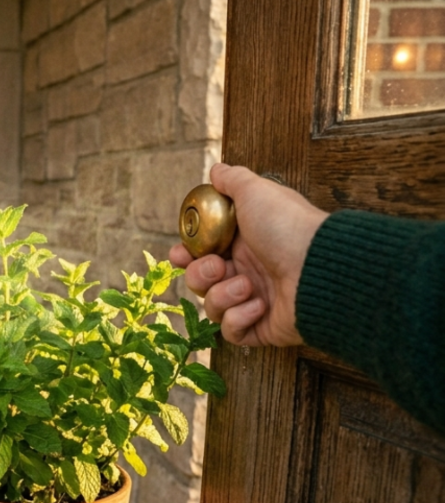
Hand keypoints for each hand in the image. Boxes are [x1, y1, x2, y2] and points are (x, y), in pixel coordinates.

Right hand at [168, 164, 327, 346]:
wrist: (320, 269)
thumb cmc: (289, 227)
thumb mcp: (257, 192)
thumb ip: (232, 180)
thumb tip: (216, 170)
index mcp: (243, 244)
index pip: (201, 253)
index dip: (185, 255)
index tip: (181, 254)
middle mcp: (247, 272)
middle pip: (200, 281)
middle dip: (201, 275)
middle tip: (218, 267)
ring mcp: (253, 302)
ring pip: (212, 307)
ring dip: (224, 295)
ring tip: (249, 285)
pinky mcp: (260, 328)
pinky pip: (231, 332)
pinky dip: (239, 319)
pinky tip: (259, 305)